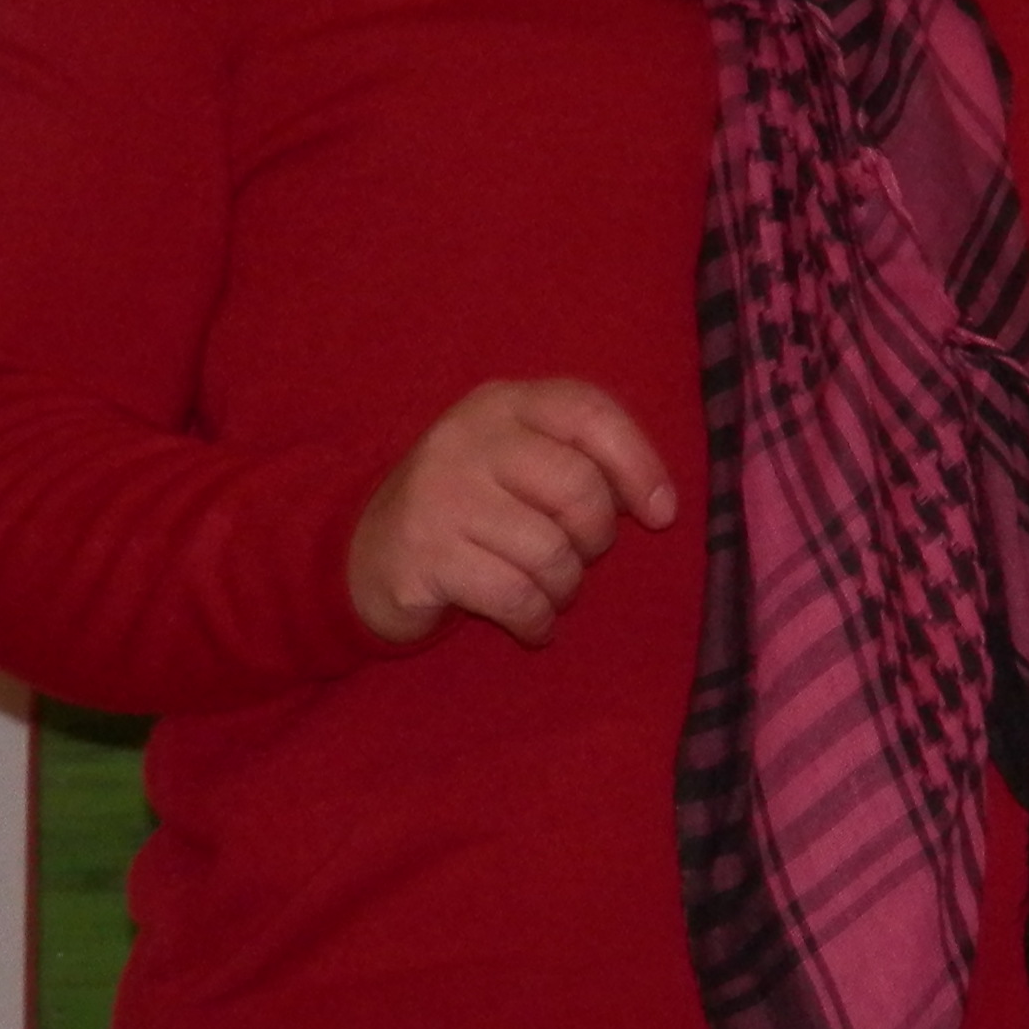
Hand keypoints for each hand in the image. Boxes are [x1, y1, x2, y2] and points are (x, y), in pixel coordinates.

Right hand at [346, 379, 678, 648]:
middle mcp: (468, 438)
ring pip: (550, 550)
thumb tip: (658, 503)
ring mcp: (440, 494)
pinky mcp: (425, 555)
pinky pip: (515, 596)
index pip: (588, 411)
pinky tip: (534, 625)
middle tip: (580, 555)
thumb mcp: (520, 462)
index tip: (661, 513)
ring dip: (565, 586)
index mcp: (503, 403)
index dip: (638, 462)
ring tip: (551, 591)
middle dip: (596, 537)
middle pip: (577, 487)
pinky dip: (537, 620)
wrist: (367, 554)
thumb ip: (582, 460)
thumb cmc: (473, 506)